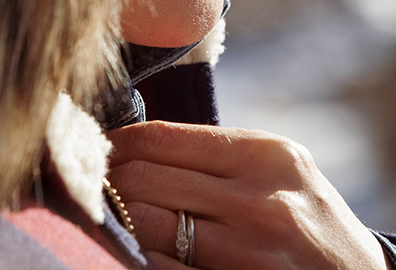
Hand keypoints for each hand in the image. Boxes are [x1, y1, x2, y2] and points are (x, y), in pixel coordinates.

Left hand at [106, 121, 389, 269]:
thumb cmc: (307, 220)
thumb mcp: (279, 171)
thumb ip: (217, 155)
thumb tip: (129, 144)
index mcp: (267, 156)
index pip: (162, 138)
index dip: (116, 143)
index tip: (95, 148)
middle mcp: (259, 202)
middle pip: (144, 181)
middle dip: (106, 183)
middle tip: (88, 184)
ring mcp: (247, 254)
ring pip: (144, 229)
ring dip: (116, 223)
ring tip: (106, 216)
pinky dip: (139, 259)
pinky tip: (135, 250)